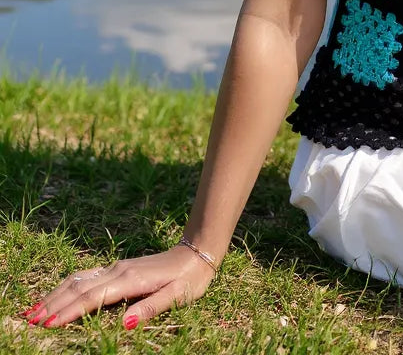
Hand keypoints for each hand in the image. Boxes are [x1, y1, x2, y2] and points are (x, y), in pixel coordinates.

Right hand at [20, 244, 215, 329]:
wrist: (198, 251)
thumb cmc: (189, 278)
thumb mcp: (177, 296)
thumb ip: (151, 309)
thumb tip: (125, 323)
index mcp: (131, 280)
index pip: (93, 298)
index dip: (70, 312)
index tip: (49, 325)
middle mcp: (119, 270)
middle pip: (79, 287)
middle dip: (53, 304)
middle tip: (30, 321)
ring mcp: (117, 267)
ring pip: (79, 279)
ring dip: (55, 294)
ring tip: (34, 310)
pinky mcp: (118, 268)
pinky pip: (86, 276)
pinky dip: (67, 286)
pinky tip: (57, 294)